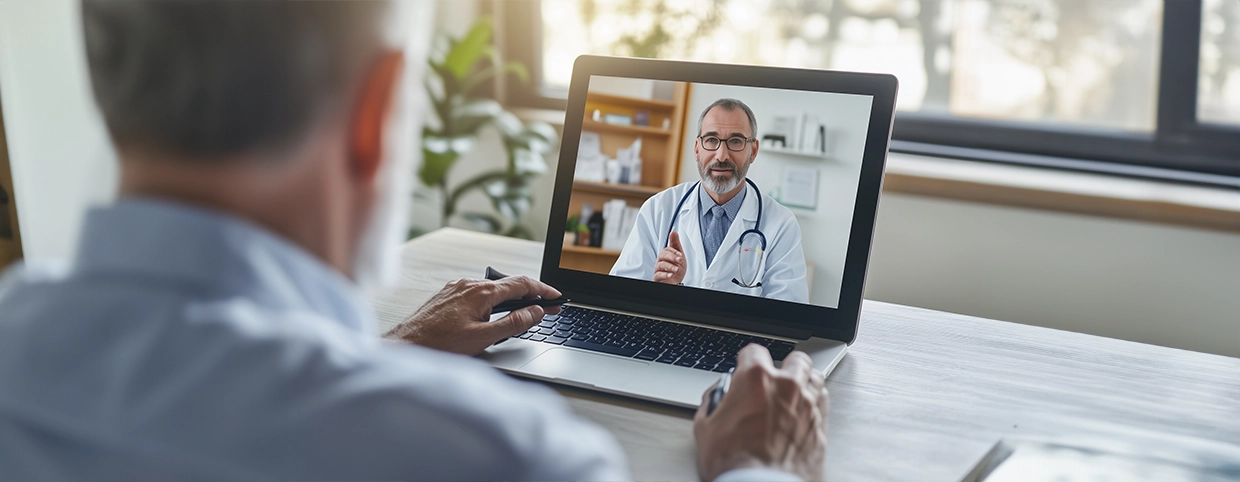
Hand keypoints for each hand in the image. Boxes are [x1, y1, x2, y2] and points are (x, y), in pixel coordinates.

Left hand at [383, 275, 561, 355]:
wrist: (404, 347)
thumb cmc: (437, 345)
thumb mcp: (483, 338)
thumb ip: (513, 324)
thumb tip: (535, 312)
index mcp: (481, 292)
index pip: (522, 284)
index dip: (544, 290)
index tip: (558, 298)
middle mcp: (469, 284)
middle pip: (509, 284)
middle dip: (531, 295)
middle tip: (548, 307)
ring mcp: (457, 288)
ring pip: (493, 288)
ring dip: (512, 298)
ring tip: (526, 310)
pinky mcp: (448, 295)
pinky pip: (478, 292)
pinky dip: (495, 300)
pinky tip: (496, 311)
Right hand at [654, 230, 686, 284]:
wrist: (677, 283)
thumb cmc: (677, 269)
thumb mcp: (679, 256)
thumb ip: (676, 244)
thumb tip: (673, 232)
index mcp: (665, 256)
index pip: (666, 250)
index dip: (674, 252)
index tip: (680, 255)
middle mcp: (660, 262)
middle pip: (662, 256)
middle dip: (672, 257)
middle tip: (680, 260)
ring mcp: (658, 270)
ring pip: (660, 265)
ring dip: (670, 266)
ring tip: (677, 269)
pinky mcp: (657, 279)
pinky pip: (658, 275)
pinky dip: (665, 274)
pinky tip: (671, 275)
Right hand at [693, 345, 828, 481]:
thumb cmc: (734, 462)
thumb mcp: (706, 427)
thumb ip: (713, 402)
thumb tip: (719, 397)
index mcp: (756, 378)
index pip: (754, 351)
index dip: (747, 359)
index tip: (745, 366)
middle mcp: (786, 386)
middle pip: (795, 359)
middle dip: (784, 365)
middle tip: (775, 376)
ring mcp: (808, 405)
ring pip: (815, 377)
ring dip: (804, 380)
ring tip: (794, 389)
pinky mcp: (820, 426)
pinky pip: (823, 403)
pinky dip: (815, 402)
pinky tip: (805, 409)